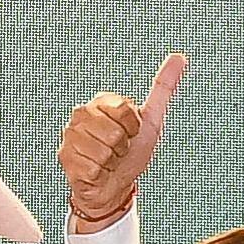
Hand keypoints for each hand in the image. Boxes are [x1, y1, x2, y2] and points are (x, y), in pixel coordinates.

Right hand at [59, 53, 185, 234]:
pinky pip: (92, 168)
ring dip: (111, 162)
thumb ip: (163, 87)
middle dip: (122, 147)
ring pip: (102, 151)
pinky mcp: (64, 157)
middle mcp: (81, 114)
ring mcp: (70, 135)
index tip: (131, 133)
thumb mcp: (151, 120)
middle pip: (113, 132)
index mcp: (102, 101)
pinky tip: (97, 171)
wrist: (114, 187)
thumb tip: (179, 57)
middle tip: (118, 150)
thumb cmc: (131, 153)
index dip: (134, 127)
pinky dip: (100, 174)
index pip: (125, 110)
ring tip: (107, 161)